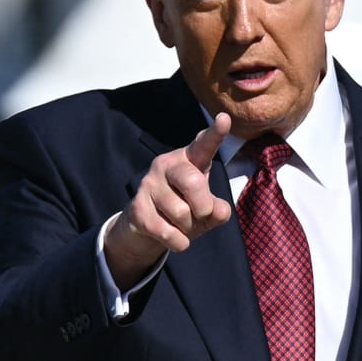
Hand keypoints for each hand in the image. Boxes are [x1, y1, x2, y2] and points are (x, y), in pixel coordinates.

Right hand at [103, 112, 232, 289]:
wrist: (147, 228)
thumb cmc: (185, 210)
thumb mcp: (207, 211)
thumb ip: (219, 210)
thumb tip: (220, 211)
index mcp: (190, 159)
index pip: (204, 144)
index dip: (215, 133)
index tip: (224, 118)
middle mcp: (167, 165)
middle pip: (193, 183)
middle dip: (203, 207)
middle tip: (201, 213)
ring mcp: (149, 184)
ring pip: (181, 213)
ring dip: (188, 227)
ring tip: (182, 223)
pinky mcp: (137, 207)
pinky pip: (167, 232)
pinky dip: (178, 242)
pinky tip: (174, 237)